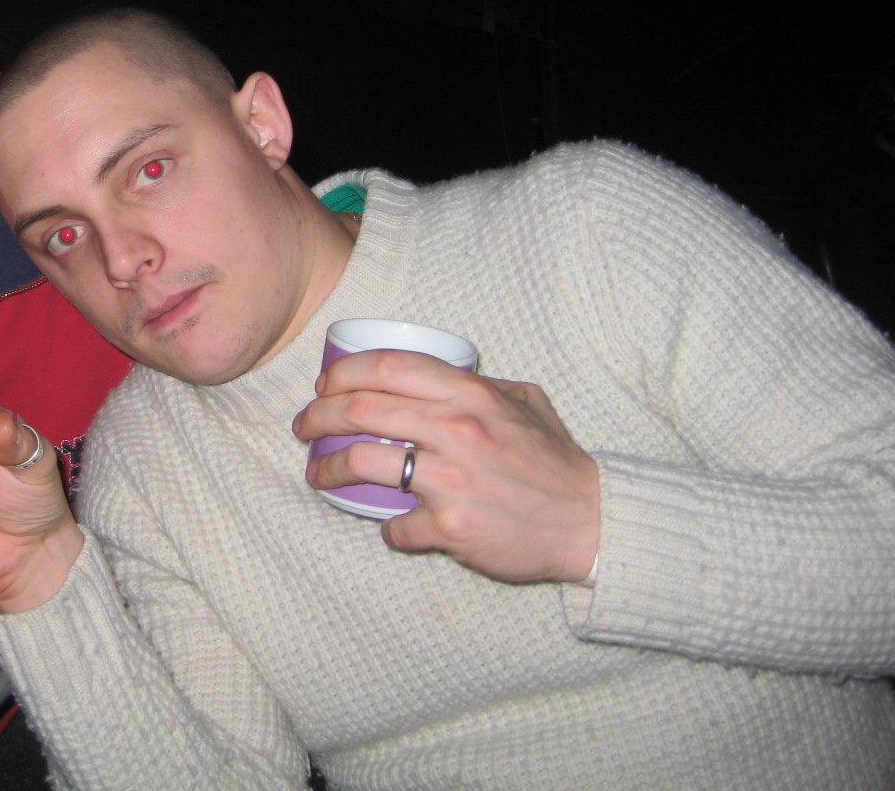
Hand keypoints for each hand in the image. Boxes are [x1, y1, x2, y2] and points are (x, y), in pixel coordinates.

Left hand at [292, 351, 599, 583]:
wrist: (590, 522)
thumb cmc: (555, 462)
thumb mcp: (525, 402)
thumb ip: (480, 385)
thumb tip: (432, 377)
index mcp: (471, 393)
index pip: (386, 366)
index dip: (342, 373)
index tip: (324, 386)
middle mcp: (457, 429)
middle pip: (359, 410)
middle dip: (318, 416)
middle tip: (305, 428)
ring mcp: (451, 479)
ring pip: (360, 462)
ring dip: (325, 469)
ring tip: (316, 475)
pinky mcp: (451, 527)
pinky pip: (395, 525)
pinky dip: (386, 527)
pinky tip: (389, 525)